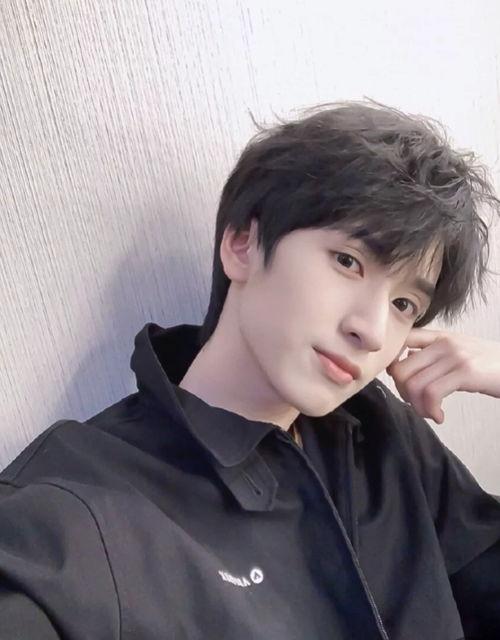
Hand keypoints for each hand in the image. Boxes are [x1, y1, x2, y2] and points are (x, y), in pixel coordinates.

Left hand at [385, 328, 499, 423]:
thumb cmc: (490, 367)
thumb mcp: (460, 353)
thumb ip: (433, 357)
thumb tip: (401, 369)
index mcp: (440, 336)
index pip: (402, 340)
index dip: (392, 364)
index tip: (401, 382)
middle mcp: (444, 342)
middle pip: (400, 368)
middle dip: (403, 393)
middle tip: (418, 405)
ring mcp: (454, 356)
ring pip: (413, 384)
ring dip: (417, 406)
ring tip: (430, 413)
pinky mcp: (465, 372)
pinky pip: (431, 393)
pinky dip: (430, 410)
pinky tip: (440, 417)